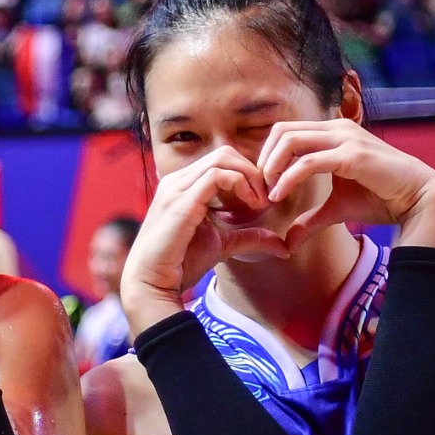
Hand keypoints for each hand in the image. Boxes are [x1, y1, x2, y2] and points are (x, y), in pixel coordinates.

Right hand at [120, 146, 287, 334]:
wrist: (152, 281)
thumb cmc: (180, 263)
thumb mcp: (223, 245)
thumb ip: (249, 238)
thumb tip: (282, 246)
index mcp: (183, 185)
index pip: (222, 161)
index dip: (249, 174)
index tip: (265, 199)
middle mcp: (177, 180)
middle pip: (225, 153)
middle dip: (252, 171)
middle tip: (268, 196)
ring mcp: (176, 187)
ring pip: (222, 158)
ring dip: (250, 176)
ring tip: (261, 201)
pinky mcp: (181, 201)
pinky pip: (218, 175)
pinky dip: (242, 184)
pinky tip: (252, 205)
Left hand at [258, 118, 434, 249]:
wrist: (418, 200)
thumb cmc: (381, 199)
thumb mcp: (336, 209)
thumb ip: (310, 220)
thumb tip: (288, 242)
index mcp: (332, 133)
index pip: (285, 131)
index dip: (267, 156)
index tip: (262, 185)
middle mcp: (337, 129)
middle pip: (281, 131)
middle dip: (264, 161)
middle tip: (259, 190)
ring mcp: (346, 138)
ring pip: (290, 141)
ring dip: (271, 168)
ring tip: (268, 195)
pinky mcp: (353, 155)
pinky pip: (308, 163)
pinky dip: (288, 179)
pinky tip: (279, 196)